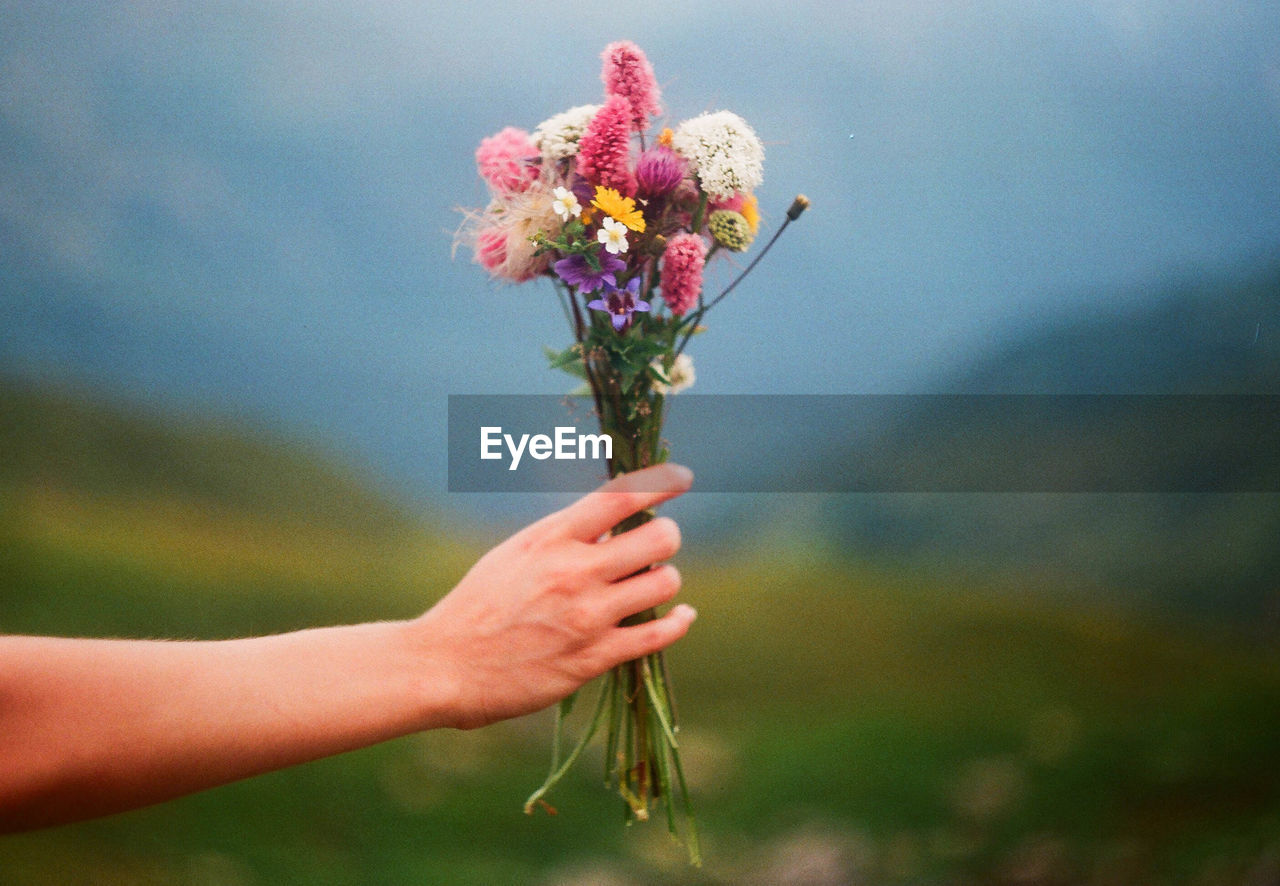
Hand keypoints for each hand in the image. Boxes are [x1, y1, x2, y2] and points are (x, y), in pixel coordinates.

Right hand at [412, 463, 695, 729]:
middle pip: (659, 538)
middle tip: (657, 545)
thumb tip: (613, 525)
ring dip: (664, 580)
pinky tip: (681, 615)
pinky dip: (678, 621)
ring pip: (665, 582)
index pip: (620, 497)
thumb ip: (564, 538)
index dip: (660, 482)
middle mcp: (574, 572)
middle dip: (666, 537)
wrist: (445, 666)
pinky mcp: (594, 658)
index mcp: (551, 538)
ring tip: (650, 584)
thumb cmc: (478, 605)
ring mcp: (588, 616)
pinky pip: (659, 634)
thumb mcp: (516, 554)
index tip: (683, 477)